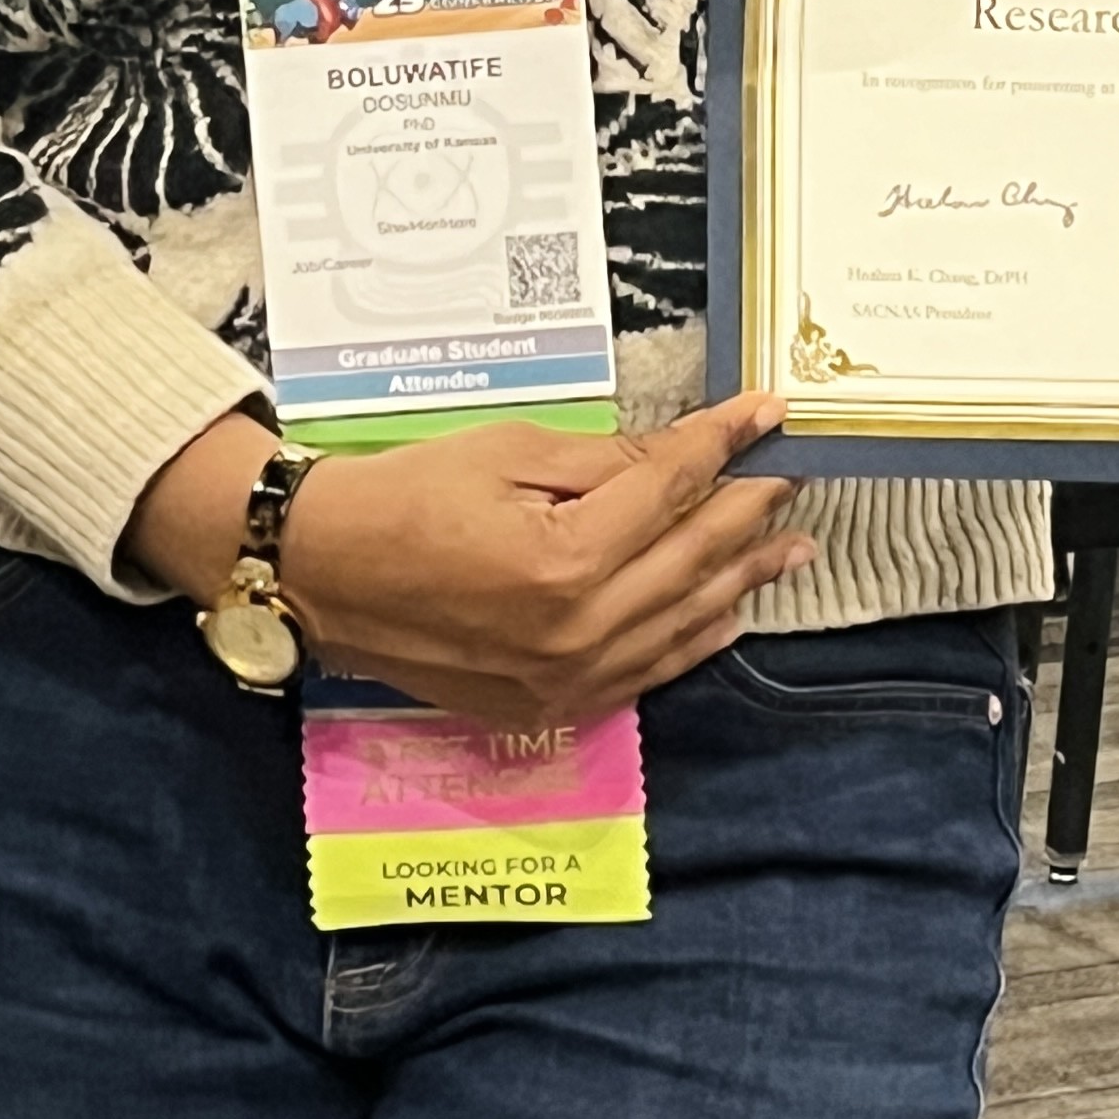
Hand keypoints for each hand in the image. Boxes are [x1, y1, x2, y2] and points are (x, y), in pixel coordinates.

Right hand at [123, 396, 812, 729]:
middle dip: (748, 512)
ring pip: (684, 624)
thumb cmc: (410, 495)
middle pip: (693, 560)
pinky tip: (726, 613)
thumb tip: (683, 456)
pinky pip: (648, 674)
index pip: (672, 489)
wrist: (326, 573)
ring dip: (741, 580)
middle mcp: (579, 632)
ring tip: (791, 547)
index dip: (724, 443)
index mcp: (566, 560)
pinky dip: (694, 639)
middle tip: (792, 478)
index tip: (767, 412)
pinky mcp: (552, 707)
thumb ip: (608, 462)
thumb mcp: (510, 453)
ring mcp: (569, 680)